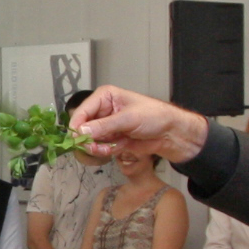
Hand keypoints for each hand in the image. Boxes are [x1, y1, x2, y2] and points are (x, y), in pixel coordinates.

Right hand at [68, 86, 209, 163]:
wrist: (171, 134)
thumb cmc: (155, 116)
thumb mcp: (128, 119)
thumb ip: (103, 126)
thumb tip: (82, 131)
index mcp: (105, 97)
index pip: (82, 111)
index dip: (77, 125)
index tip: (76, 138)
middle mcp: (103, 111)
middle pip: (83, 127)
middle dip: (88, 139)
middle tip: (94, 147)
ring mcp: (107, 126)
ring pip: (90, 140)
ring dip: (97, 147)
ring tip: (109, 148)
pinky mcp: (112, 139)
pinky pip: (100, 148)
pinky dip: (106, 151)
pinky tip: (117, 148)